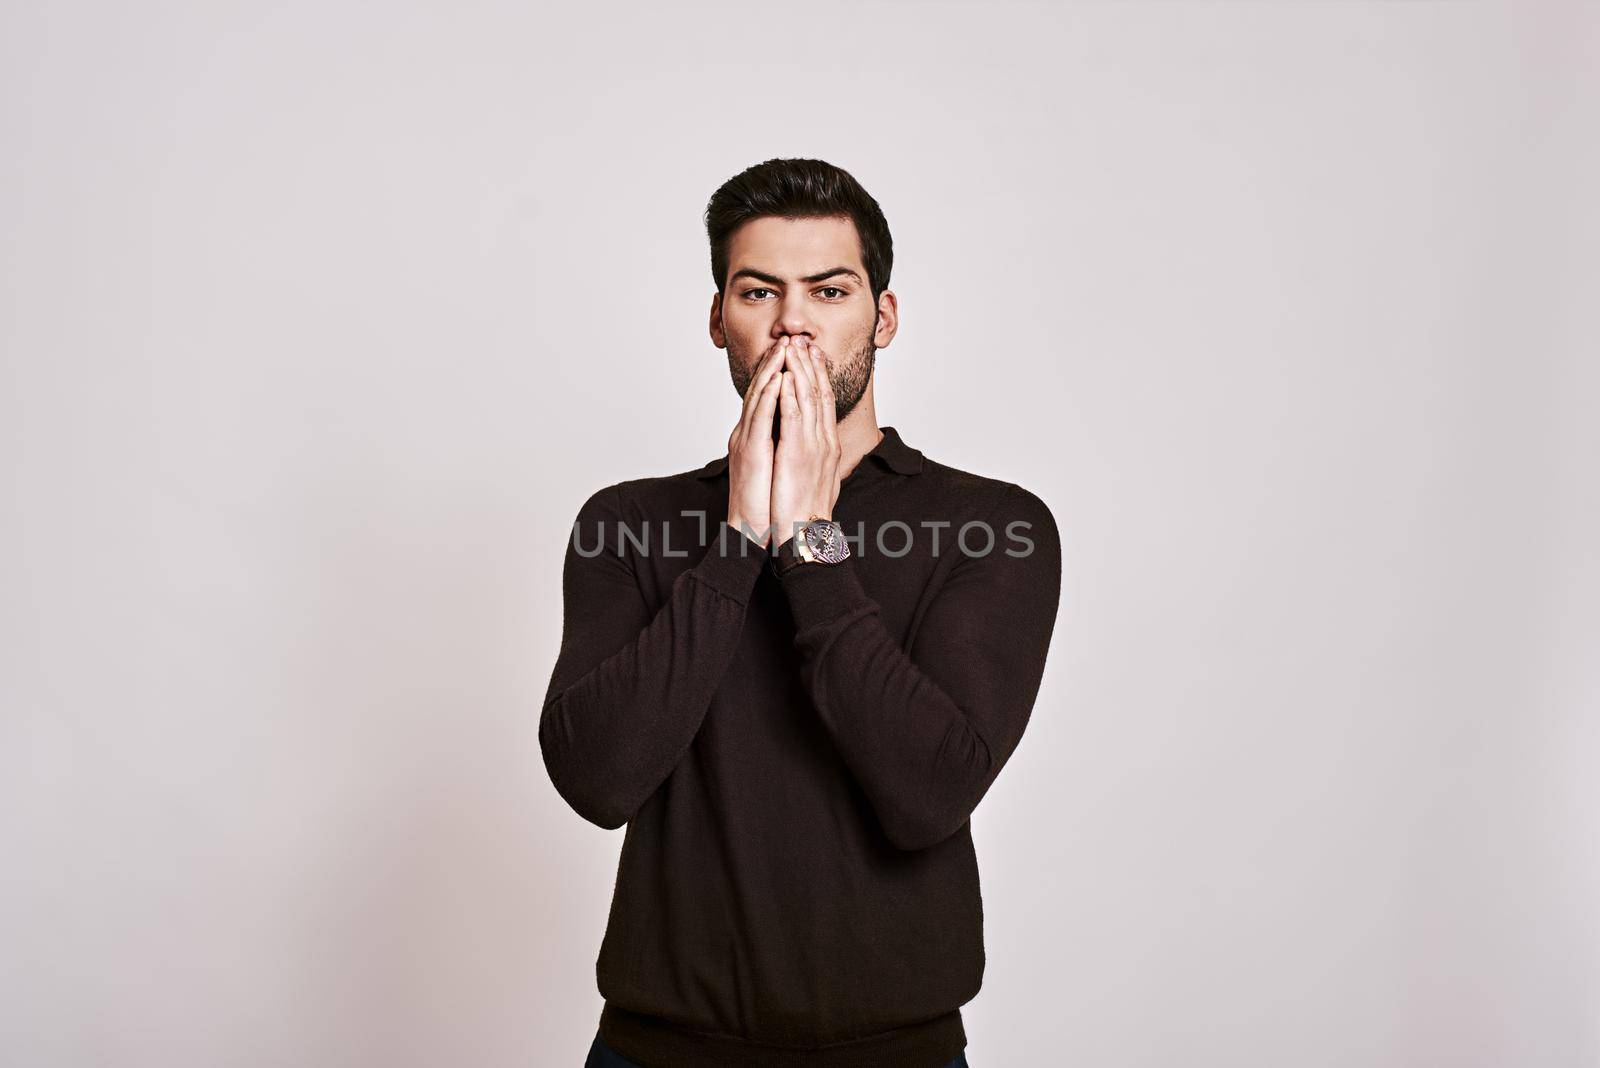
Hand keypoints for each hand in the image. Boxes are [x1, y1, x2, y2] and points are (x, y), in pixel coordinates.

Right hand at [725, 337, 787, 547]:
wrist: (752, 531)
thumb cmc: (767, 504)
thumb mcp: (777, 467)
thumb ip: (781, 446)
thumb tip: (793, 434)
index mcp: (755, 436)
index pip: (768, 398)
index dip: (779, 373)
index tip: (793, 353)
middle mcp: (747, 434)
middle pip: (762, 391)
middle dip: (775, 363)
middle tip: (788, 339)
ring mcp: (746, 441)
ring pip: (759, 398)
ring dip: (771, 370)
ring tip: (783, 347)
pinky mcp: (749, 452)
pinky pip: (760, 418)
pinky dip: (769, 397)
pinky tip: (778, 379)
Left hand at [771, 337, 841, 550]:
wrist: (804, 533)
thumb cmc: (805, 510)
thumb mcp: (816, 477)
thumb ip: (815, 456)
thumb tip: (815, 447)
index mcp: (828, 445)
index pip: (825, 402)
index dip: (818, 376)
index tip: (812, 355)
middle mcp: (825, 441)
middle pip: (819, 393)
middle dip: (810, 365)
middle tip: (802, 341)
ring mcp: (813, 445)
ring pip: (808, 398)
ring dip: (799, 370)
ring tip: (792, 348)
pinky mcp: (798, 452)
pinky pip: (794, 415)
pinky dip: (790, 393)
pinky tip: (784, 376)